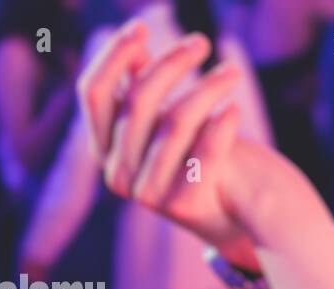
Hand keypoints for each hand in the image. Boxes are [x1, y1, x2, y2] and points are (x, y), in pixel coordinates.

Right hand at [77, 21, 256, 267]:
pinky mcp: (184, 206)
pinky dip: (221, 126)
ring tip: (232, 72)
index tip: (142, 27)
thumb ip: (146, 87)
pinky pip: (203, 152)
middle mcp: (118, 174)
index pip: (93, 94)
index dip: (113, 56)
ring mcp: (148, 194)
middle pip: (137, 101)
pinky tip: (235, 108)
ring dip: (207, 89)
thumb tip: (135, 40)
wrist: (239, 216)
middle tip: (202, 42)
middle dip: (171, 63)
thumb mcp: (168, 120)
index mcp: (105, 149)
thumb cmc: (202, 158)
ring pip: (173, 122)